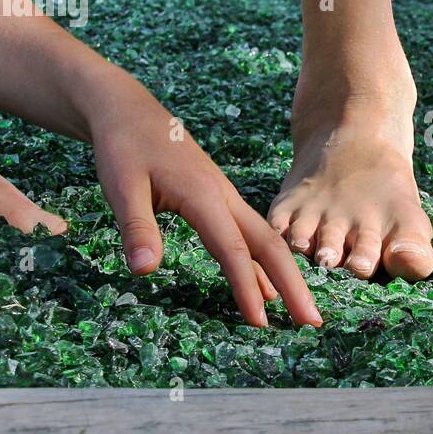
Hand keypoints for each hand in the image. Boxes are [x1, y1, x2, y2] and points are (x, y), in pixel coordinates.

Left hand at [88, 85, 321, 328]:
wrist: (126, 110)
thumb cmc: (122, 147)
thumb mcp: (120, 186)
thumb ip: (136, 228)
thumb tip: (144, 271)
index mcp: (203, 195)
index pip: (232, 250)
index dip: (247, 288)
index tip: (261, 324)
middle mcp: (223, 197)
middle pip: (269, 245)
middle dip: (293, 285)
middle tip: (312, 323)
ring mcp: (223, 198)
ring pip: (264, 241)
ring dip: (283, 277)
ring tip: (300, 313)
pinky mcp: (216, 200)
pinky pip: (247, 237)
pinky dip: (260, 265)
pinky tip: (265, 287)